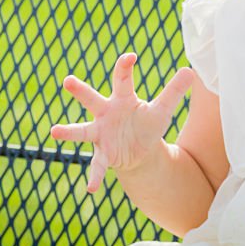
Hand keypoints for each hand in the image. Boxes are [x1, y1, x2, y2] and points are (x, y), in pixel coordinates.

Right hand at [50, 52, 193, 192]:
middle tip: (67, 80)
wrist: (140, 151)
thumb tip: (190, 71)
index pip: (122, 78)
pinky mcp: (103, 154)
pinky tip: (91, 188)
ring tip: (54, 131)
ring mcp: (100, 134)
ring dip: (68, 131)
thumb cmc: (147, 124)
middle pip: (91, 99)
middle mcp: (106, 113)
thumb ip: (174, 91)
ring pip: (82, 130)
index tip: (130, 57)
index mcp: (122, 98)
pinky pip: (96, 166)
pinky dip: (94, 176)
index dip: (125, 66)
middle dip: (80, 90)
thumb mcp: (162, 109)